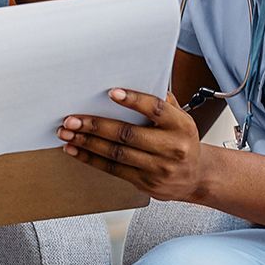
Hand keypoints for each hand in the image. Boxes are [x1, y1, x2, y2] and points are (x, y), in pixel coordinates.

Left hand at [57, 88, 206, 201]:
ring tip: (68, 133)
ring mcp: (158, 168)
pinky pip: (113, 169)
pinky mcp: (145, 183)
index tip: (112, 93)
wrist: (196, 177)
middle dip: (96, 125)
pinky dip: (91, 158)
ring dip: (87, 143)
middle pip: (128, 134)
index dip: (134, 100)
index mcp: (181, 125)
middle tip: (73, 119)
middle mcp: (171, 147)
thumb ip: (161, 103)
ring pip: (116, 154)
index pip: (156, 109)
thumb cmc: (182, 141)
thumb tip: (135, 82)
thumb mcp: (180, 118)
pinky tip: (76, 150)